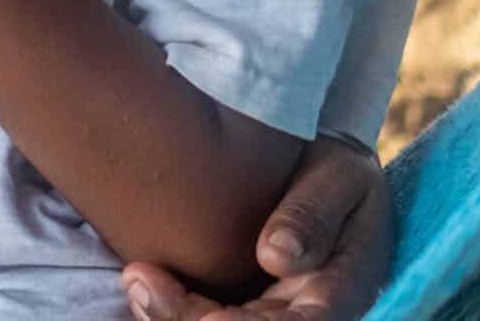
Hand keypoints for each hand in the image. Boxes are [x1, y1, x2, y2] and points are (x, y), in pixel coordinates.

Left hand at [118, 136, 394, 319]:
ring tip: (136, 279)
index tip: (203, 319)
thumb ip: (314, 215)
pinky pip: (206, 314)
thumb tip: (277, 256)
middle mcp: (304, 312)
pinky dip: (171, 306)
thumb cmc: (341, 174)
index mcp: (341, 292)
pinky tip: (140, 280)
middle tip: (141, 282)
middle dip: (188, 320)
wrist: (330, 177)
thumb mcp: (343, 179)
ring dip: (172, 316)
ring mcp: (273, 311)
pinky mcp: (245, 301)